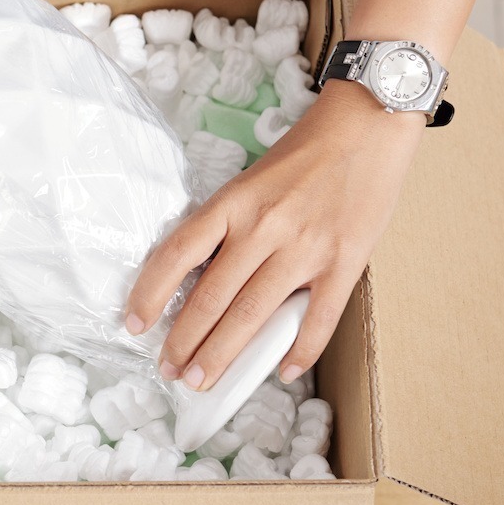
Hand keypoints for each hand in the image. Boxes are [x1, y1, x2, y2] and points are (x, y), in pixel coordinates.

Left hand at [125, 82, 424, 388]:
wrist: (369, 123)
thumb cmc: (308, 149)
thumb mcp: (252, 179)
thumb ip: (229, 224)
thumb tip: (200, 277)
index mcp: (234, 202)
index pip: (177, 255)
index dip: (149, 294)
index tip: (134, 324)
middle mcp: (264, 226)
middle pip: (211, 299)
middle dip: (184, 344)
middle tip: (170, 372)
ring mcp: (305, 247)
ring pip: (252, 316)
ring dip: (222, 356)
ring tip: (203, 381)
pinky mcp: (345, 261)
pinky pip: (317, 320)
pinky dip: (299, 352)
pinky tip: (282, 371)